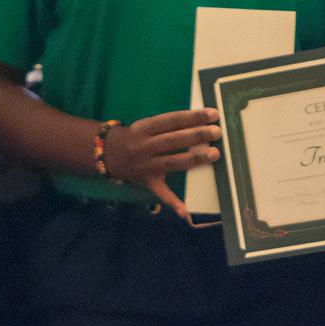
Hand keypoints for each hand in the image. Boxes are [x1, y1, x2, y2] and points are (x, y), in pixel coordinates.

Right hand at [100, 108, 221, 220]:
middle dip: (196, 136)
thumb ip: (170, 125)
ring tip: (214, 154)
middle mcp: (145, 146)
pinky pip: (160, 192)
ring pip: (172, 162)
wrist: (107, 154)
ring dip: (193, 159)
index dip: (193, 117)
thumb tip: (200, 122)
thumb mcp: (146, 125)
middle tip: (217, 132)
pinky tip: (186, 211)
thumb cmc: (135, 136)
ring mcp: (146, 166)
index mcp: (145, 128)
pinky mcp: (147, 182)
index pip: (172, 120)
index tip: (213, 114)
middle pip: (173, 140)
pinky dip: (173, 202)